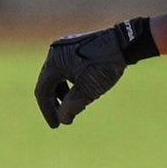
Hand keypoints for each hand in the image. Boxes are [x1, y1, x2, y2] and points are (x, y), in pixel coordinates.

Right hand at [34, 18, 157, 127]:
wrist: (124, 42)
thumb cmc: (105, 65)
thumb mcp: (88, 89)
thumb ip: (72, 106)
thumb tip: (62, 120)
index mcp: (53, 62)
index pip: (42, 91)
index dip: (47, 111)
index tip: (56, 125)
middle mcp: (54, 52)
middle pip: (48, 83)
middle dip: (55, 103)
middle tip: (63, 118)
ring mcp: (64, 47)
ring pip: (57, 75)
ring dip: (62, 93)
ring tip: (73, 106)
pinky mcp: (74, 45)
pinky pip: (65, 67)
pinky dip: (69, 81)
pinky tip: (80, 90)